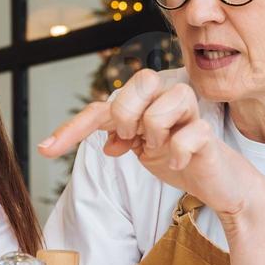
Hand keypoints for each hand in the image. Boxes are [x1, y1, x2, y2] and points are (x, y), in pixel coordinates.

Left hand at [36, 68, 261, 216]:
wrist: (219, 182)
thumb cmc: (178, 158)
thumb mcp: (141, 150)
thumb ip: (121, 138)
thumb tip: (106, 143)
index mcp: (144, 103)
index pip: (103, 106)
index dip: (73, 128)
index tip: (45, 149)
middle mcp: (166, 98)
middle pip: (140, 81)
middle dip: (128, 115)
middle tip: (134, 138)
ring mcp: (189, 113)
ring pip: (159, 110)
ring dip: (155, 136)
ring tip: (164, 148)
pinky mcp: (207, 133)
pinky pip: (185, 136)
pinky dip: (176, 155)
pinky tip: (180, 161)